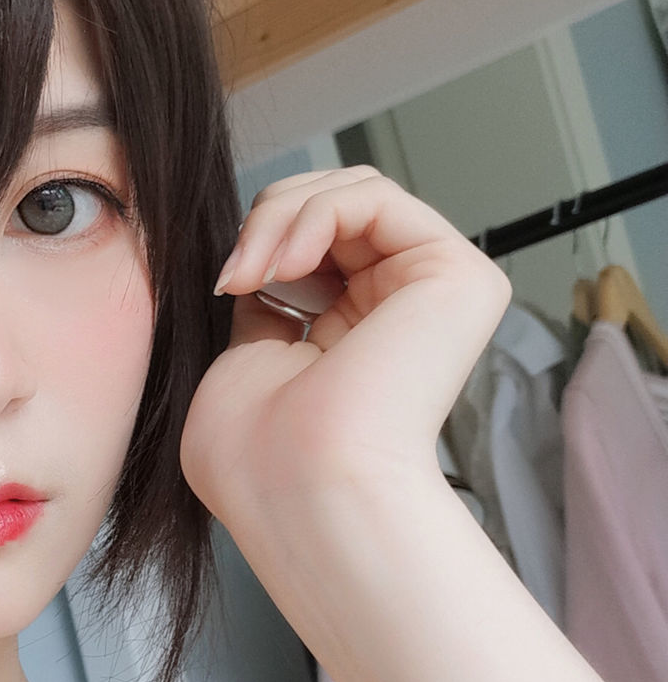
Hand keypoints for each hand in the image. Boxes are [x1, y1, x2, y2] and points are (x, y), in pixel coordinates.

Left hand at [179, 166, 511, 536]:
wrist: (301, 491)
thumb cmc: (260, 460)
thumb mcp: (243, 360)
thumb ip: (262, 303)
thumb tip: (257, 255)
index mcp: (353, 331)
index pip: (312, 240)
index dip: (258, 241)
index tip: (222, 285)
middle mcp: (400, 308)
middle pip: (333, 202)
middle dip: (267, 220)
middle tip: (234, 275)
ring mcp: (435, 290)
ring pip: (351, 191)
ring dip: (280, 218)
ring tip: (251, 274)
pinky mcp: (459, 275)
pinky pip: (375, 195)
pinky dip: (313, 214)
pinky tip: (284, 263)